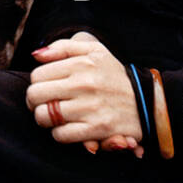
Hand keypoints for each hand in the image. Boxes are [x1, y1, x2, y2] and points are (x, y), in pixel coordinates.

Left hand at [26, 32, 143, 157]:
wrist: (148, 101)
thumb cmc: (114, 75)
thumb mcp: (94, 50)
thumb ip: (63, 47)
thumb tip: (36, 55)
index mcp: (81, 64)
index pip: (37, 75)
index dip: (36, 84)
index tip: (44, 88)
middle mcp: (84, 84)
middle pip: (35, 95)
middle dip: (34, 102)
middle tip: (43, 104)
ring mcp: (90, 107)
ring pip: (44, 116)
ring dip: (44, 118)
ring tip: (53, 116)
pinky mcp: (98, 129)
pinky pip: (61, 135)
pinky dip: (59, 133)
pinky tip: (66, 127)